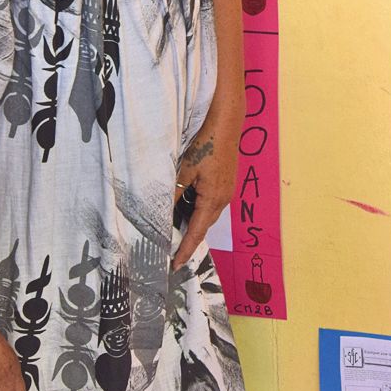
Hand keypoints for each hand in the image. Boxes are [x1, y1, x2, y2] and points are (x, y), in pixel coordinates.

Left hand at [172, 120, 238, 269]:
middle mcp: (223, 199)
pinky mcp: (227, 183)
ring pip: (208, 214)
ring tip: (177, 231)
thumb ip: (174, 194)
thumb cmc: (205, 146)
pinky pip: (212, 204)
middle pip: (204, 225)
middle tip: (172, 251)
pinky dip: (199, 210)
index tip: (175, 265)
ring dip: (194, 223)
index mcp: (212, 200)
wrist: (225, 125)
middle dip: (189, 239)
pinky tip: (188, 206)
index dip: (185, 250)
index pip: (196, 232)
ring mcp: (227, 191)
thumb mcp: (184, 171)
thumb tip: (162, 213)